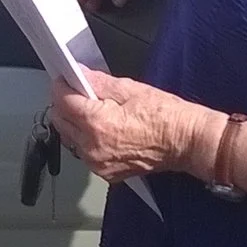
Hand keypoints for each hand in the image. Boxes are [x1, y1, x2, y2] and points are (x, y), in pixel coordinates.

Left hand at [47, 70, 214, 183]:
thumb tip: (78, 74)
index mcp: (97, 124)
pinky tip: (104, 129)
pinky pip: (84, 152)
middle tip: (81, 93)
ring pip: (70, 138)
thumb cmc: (166, 117)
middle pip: (60, 121)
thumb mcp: (130, 89)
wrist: (187, 142)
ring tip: (96, 112)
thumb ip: (98, 82)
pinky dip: (87, 140)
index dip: (62, 86)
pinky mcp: (106, 172)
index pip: (61, 101)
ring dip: (75, 123)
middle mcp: (92, 147)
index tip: (66, 79)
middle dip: (66, 105)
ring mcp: (98, 163)